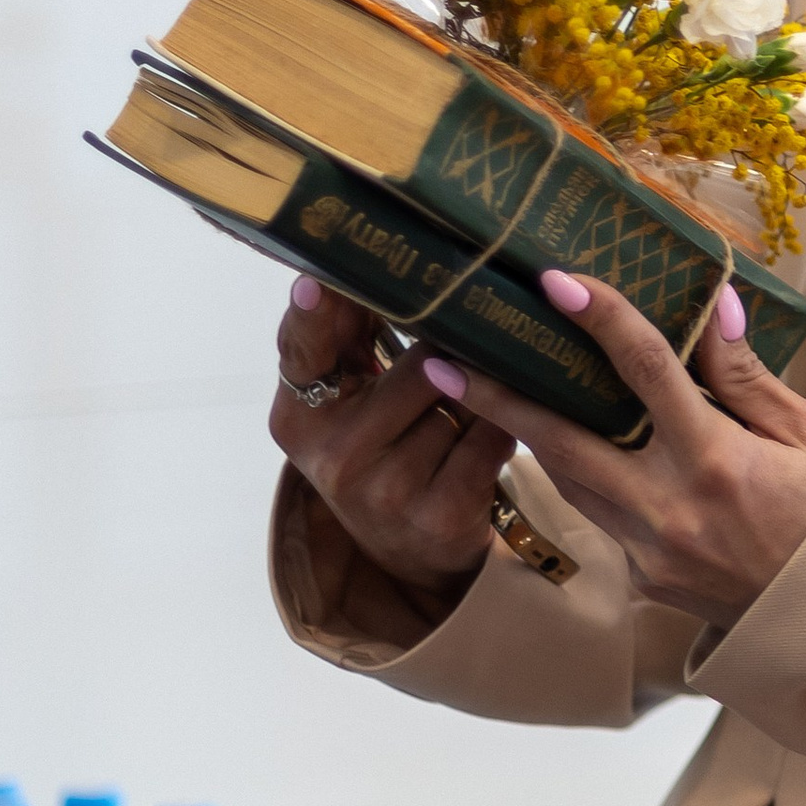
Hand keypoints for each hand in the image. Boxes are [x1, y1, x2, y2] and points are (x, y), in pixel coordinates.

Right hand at [269, 279, 517, 621]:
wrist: (413, 552)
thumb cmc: (384, 448)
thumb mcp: (353, 400)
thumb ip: (350, 337)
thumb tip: (373, 253)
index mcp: (300, 418)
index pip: (302, 354)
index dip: (312, 316)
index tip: (318, 280)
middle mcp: (333, 456)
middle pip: (418, 365)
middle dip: (454, 350)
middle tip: (470, 344)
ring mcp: (384, 489)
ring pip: (463, 399)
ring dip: (482, 392)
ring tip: (473, 405)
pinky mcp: (437, 515)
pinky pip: (493, 437)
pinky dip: (506, 425)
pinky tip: (500, 430)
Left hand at [411, 271, 805, 625]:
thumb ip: (746, 375)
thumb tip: (713, 305)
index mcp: (717, 463)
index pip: (647, 372)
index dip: (603, 319)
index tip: (558, 282)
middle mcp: (669, 510)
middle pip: (562, 442)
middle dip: (498, 399)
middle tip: (441, 361)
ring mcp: (647, 551)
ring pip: (565, 481)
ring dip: (523, 434)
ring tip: (478, 390)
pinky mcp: (641, 577)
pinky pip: (596, 513)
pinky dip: (574, 473)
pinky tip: (555, 441)